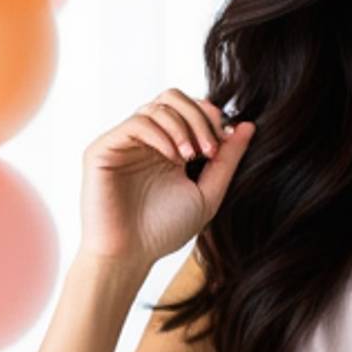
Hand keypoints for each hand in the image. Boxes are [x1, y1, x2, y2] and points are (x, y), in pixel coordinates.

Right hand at [79, 91, 254, 268]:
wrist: (130, 255)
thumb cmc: (164, 230)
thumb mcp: (207, 194)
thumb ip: (227, 160)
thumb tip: (248, 126)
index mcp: (169, 147)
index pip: (190, 108)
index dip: (210, 117)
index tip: (223, 144)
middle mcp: (146, 140)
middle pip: (173, 97)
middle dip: (198, 116)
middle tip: (209, 148)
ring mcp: (124, 142)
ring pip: (157, 106)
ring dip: (182, 126)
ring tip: (191, 156)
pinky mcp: (104, 148)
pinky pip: (137, 122)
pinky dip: (161, 134)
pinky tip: (172, 158)